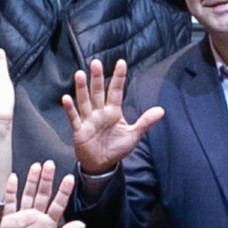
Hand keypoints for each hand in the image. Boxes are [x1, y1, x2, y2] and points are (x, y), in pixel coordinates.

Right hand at [61, 61, 162, 175]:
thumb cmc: (116, 148)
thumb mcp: (133, 135)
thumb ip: (145, 121)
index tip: (121, 62)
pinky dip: (70, 109)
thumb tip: (162, 110)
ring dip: (82, 88)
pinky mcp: (79, 130)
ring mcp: (88, 120)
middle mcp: (100, 112)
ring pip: (84, 101)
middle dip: (97, 78)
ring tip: (79, 74)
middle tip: (95, 62)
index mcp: (113, 112)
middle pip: (98, 92)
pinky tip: (66, 98)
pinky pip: (74, 118)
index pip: (116, 91)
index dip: (119, 77)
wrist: (102, 164)